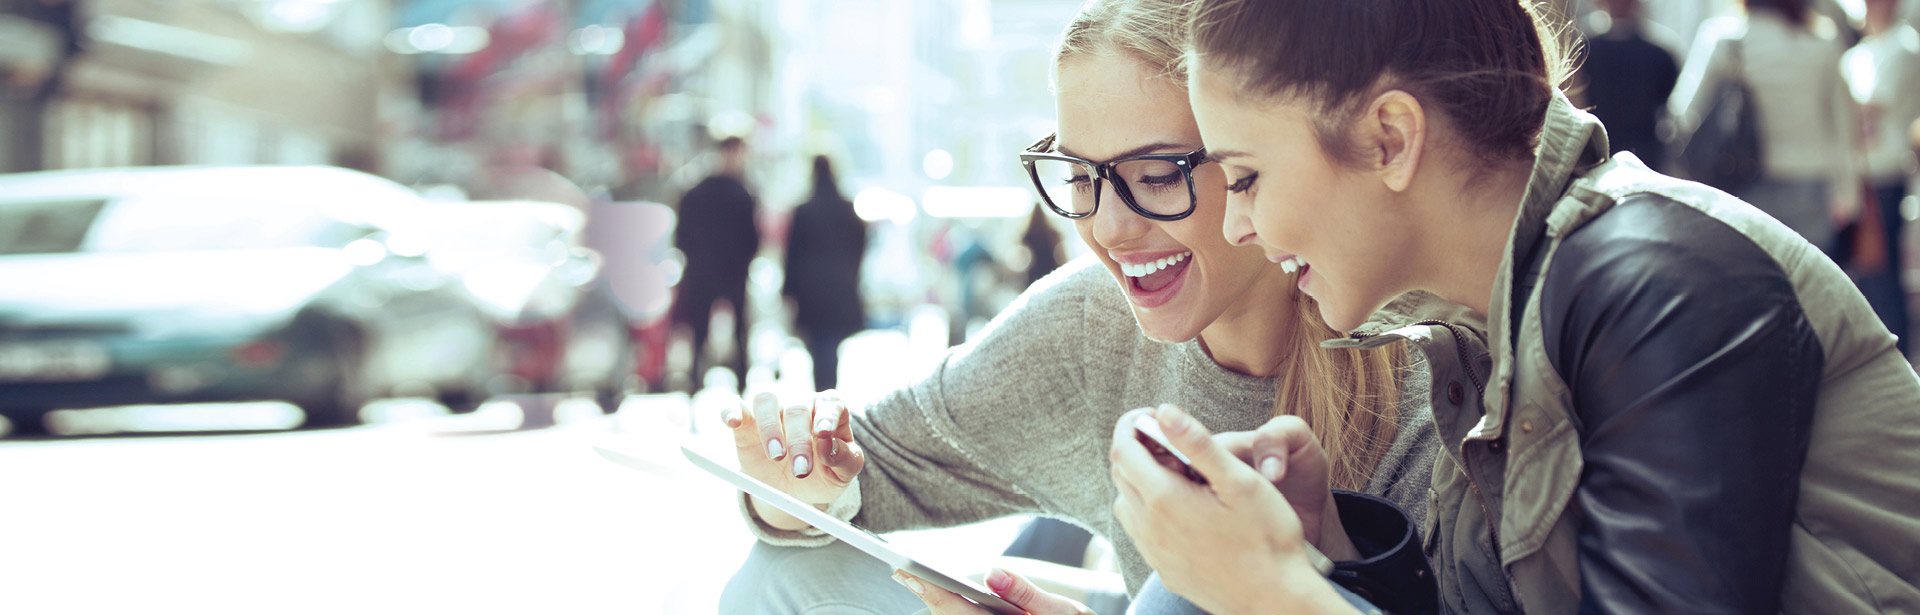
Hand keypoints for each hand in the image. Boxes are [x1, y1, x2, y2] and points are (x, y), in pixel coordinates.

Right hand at [724, 390, 863, 530]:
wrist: (793, 488)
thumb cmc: (822, 474)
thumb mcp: (841, 475)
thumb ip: (845, 459)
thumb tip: (830, 446)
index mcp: (829, 410)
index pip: (831, 403)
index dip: (827, 416)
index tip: (824, 433)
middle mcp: (800, 402)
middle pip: (798, 407)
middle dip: (799, 440)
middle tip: (801, 471)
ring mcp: (772, 408)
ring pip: (766, 399)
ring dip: (769, 426)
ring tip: (775, 455)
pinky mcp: (745, 419)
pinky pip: (734, 405)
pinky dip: (731, 410)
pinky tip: (732, 421)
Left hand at [895, 568, 1091, 614]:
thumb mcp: (1066, 612)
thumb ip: (1028, 593)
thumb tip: (993, 573)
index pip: (960, 611)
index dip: (934, 592)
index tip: (909, 574)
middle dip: (928, 597)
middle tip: (900, 572)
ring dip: (939, 605)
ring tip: (914, 580)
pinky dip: (955, 610)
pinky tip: (943, 596)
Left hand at [1109, 405, 1358, 614]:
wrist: (1275, 600)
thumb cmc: (1267, 538)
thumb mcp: (1239, 480)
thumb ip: (1197, 443)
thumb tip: (1164, 411)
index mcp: (1163, 498)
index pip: (1123, 449)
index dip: (1132, 424)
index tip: (1151, 415)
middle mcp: (1149, 527)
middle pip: (1121, 474)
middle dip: (1137, 449)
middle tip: (1170, 441)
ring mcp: (1154, 553)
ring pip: (1127, 504)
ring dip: (1141, 481)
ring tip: (1178, 474)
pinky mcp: (1164, 570)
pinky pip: (1141, 532)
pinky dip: (1148, 510)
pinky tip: (1181, 510)